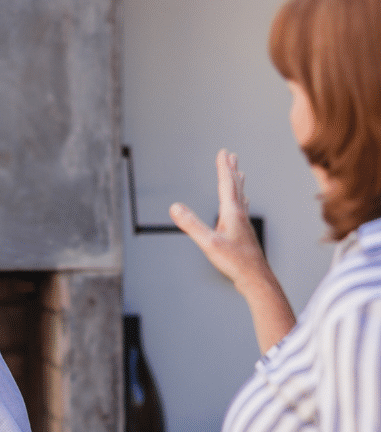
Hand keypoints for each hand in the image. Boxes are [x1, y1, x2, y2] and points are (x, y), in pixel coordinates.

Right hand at [169, 149, 267, 288]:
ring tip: (239, 174)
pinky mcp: (244, 234)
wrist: (256, 279)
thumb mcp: (208, 243)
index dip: (223, 168)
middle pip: (235, 188)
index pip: (226, 185)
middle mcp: (240, 216)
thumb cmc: (234, 262)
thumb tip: (174, 207)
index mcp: (232, 213)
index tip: (223, 152)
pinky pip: (242, 211)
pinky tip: (243, 204)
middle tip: (231, 155)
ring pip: (240, 198)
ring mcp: (243, 225)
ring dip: (238, 184)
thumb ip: (191, 224)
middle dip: (231, 171)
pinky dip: (241, 201)